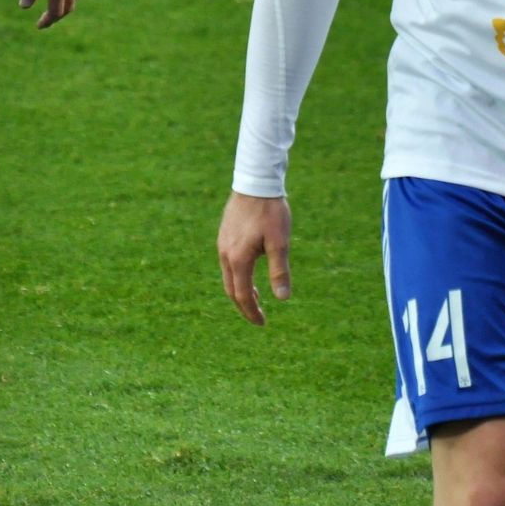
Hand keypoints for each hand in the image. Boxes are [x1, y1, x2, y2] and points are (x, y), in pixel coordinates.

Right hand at [218, 192, 291, 325]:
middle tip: (258, 317)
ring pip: (228, 277)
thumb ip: (279, 270)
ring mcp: (222, 244)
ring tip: (256, 298)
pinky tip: (249, 272)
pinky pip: (227, 263)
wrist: (255, 181)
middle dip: (245, 306)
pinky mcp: (224, 235)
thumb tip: (282, 298)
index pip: (243, 295)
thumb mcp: (280, 242)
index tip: (263, 323)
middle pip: (231, 290)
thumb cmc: (270, 211)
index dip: (252, 312)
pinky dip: (237, 276)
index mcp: (239, 259)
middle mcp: (225, 254)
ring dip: (241, 290)